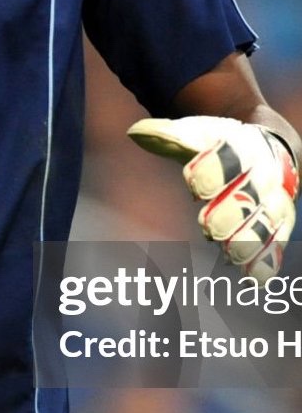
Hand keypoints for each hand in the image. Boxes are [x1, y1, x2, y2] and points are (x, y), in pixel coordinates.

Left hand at [127, 116, 298, 281]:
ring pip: (268, 221)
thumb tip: (134, 134)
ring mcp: (273, 203)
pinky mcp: (276, 226)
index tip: (192, 180)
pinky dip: (266, 261)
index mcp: (244, 147)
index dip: (214, 166)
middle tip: (209, 226)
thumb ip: (169, 137)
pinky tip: (254, 278)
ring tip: (233, 254)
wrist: (271, 149)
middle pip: (251, 193)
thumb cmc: (221, 144)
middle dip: (232, 210)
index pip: (231, 154)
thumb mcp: (199, 135)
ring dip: (251, 239)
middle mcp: (264, 176)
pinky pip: (275, 244)